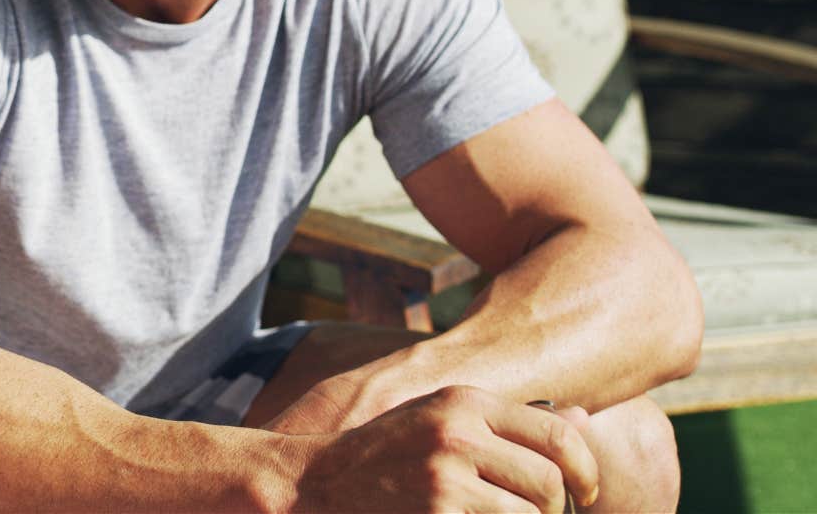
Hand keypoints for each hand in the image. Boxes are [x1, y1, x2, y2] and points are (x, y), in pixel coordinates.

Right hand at [295, 386, 598, 512]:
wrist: (318, 482)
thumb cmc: (389, 453)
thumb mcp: (446, 419)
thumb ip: (512, 421)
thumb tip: (585, 419)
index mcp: (464, 401)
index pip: (559, 436)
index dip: (585, 471)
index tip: (586, 492)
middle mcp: (456, 433)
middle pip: (548, 484)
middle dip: (555, 511)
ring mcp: (443, 477)